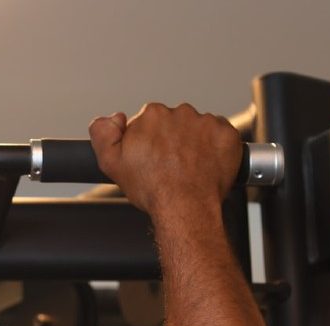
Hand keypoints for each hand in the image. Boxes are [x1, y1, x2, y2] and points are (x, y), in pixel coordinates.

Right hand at [88, 103, 240, 215]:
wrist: (185, 208)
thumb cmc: (152, 189)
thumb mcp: (110, 163)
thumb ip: (102, 133)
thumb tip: (112, 118)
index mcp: (152, 115)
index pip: (150, 121)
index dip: (149, 141)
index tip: (151, 157)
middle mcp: (181, 113)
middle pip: (175, 123)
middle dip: (173, 140)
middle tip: (170, 165)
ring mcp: (206, 123)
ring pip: (198, 129)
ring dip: (194, 144)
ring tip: (188, 169)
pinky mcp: (227, 135)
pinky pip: (220, 136)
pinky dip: (215, 149)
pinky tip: (205, 166)